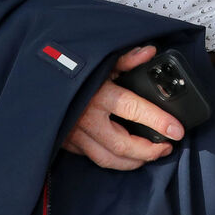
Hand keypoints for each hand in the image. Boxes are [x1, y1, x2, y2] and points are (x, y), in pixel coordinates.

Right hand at [62, 45, 184, 169]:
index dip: (159, 122)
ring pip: (108, 159)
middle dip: (149, 151)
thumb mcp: (99, 58)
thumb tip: (150, 52)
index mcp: (99, 94)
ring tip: (151, 155)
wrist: (38, 80)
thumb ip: (125, 59)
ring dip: (133, 162)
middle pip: (123, 145)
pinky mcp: (68, 143)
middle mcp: (87, 118)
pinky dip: (112, 160)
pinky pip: (93, 157)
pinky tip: (125, 157)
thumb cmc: (70, 67)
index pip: (135, 110)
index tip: (177, 130)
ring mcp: (75, 134)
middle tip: (167, 147)